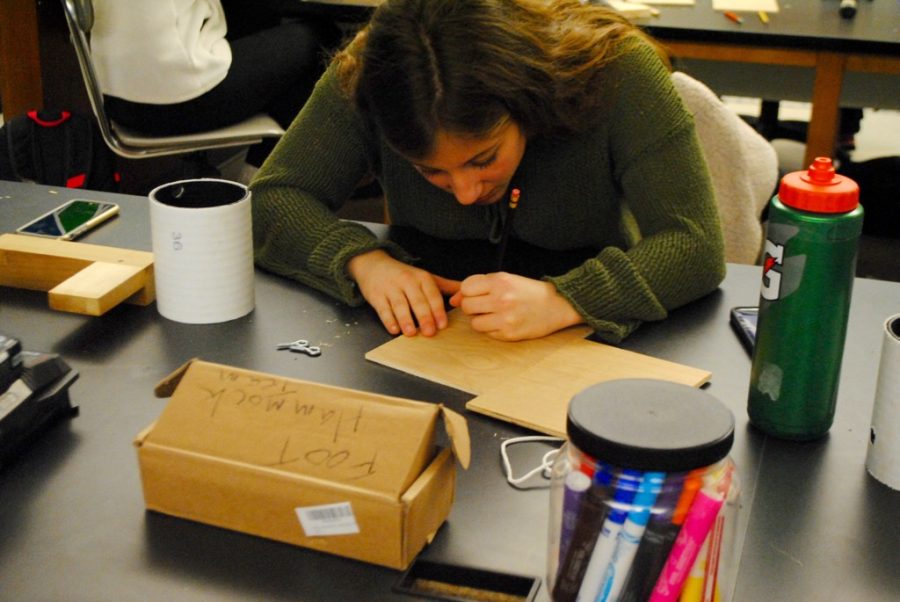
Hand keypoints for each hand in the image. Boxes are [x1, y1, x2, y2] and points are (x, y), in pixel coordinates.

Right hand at [347, 250, 458, 336]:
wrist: (373, 265)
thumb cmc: (403, 275)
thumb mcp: (425, 277)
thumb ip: (446, 286)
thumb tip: (467, 295)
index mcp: (422, 278)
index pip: (432, 295)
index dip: (438, 310)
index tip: (442, 325)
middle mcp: (407, 281)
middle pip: (417, 301)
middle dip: (424, 317)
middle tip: (429, 332)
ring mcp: (390, 288)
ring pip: (399, 305)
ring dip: (405, 319)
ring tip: (411, 332)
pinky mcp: (376, 296)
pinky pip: (383, 309)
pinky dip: (388, 320)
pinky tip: (394, 329)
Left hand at [447, 272, 582, 340]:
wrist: (557, 305)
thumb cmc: (529, 291)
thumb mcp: (505, 279)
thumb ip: (478, 285)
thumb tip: (453, 299)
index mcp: (500, 282)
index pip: (466, 288)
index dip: (469, 292)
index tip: (479, 294)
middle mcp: (502, 299)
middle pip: (467, 306)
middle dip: (473, 307)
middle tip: (486, 306)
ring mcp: (505, 318)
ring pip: (474, 323)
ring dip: (481, 320)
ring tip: (495, 315)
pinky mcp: (509, 334)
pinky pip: (487, 333)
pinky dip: (492, 329)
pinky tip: (504, 322)